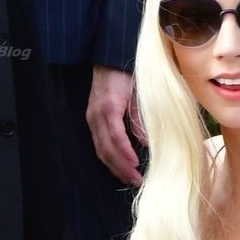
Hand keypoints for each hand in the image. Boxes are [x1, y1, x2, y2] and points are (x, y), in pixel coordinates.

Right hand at [86, 64, 142, 187]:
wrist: (109, 58)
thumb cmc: (127, 73)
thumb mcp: (139, 92)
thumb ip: (140, 117)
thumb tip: (147, 142)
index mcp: (109, 107)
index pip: (116, 137)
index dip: (125, 154)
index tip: (137, 166)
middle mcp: (96, 115)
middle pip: (105, 148)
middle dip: (120, 167)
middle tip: (136, 181)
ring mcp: (92, 118)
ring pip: (100, 150)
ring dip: (114, 167)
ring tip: (129, 179)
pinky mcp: (92, 120)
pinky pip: (99, 144)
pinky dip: (109, 158)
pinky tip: (120, 166)